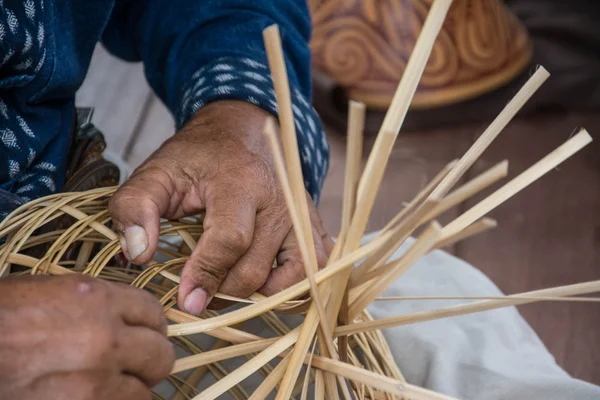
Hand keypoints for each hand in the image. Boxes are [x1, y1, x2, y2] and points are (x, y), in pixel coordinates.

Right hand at [0, 274, 173, 399]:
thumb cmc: (0, 317)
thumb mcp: (51, 293)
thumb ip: (98, 306)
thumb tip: (128, 322)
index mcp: (96, 300)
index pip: (154, 314)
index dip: (153, 327)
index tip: (148, 336)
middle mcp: (102, 339)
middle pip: (160, 355)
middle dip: (151, 361)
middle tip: (136, 366)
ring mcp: (91, 382)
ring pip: (144, 393)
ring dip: (130, 391)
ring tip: (108, 386)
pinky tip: (90, 396)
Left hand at [109, 100, 332, 313]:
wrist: (244, 131)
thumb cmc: (198, 156)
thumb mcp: (156, 172)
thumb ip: (135, 207)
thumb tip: (138, 254)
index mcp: (241, 182)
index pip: (230, 241)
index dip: (205, 275)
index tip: (185, 298)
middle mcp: (281, 200)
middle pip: (256, 269)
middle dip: (221, 290)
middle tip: (197, 289)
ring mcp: (302, 215)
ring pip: (289, 278)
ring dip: (256, 294)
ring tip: (228, 283)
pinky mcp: (313, 226)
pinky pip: (312, 270)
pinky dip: (290, 285)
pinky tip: (262, 280)